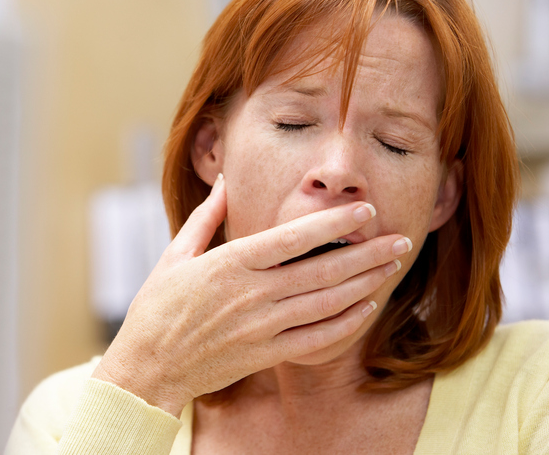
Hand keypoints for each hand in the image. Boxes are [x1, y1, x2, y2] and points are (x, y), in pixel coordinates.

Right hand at [91, 174, 409, 416]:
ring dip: (364, 284)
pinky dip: (345, 324)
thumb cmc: (157, 308)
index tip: (365, 212)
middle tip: (401, 240)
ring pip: (325, 303)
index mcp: (230, 263)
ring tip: (392, 268)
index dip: (334, 223)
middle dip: (366, 254)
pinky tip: (366, 309)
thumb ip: (206, 216)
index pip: (293, 238)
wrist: (148, 367)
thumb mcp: (176, 254)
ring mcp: (261, 327)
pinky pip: (315, 340)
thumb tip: (224, 181)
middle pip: (321, 270)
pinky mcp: (265, 354)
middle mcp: (252, 294)